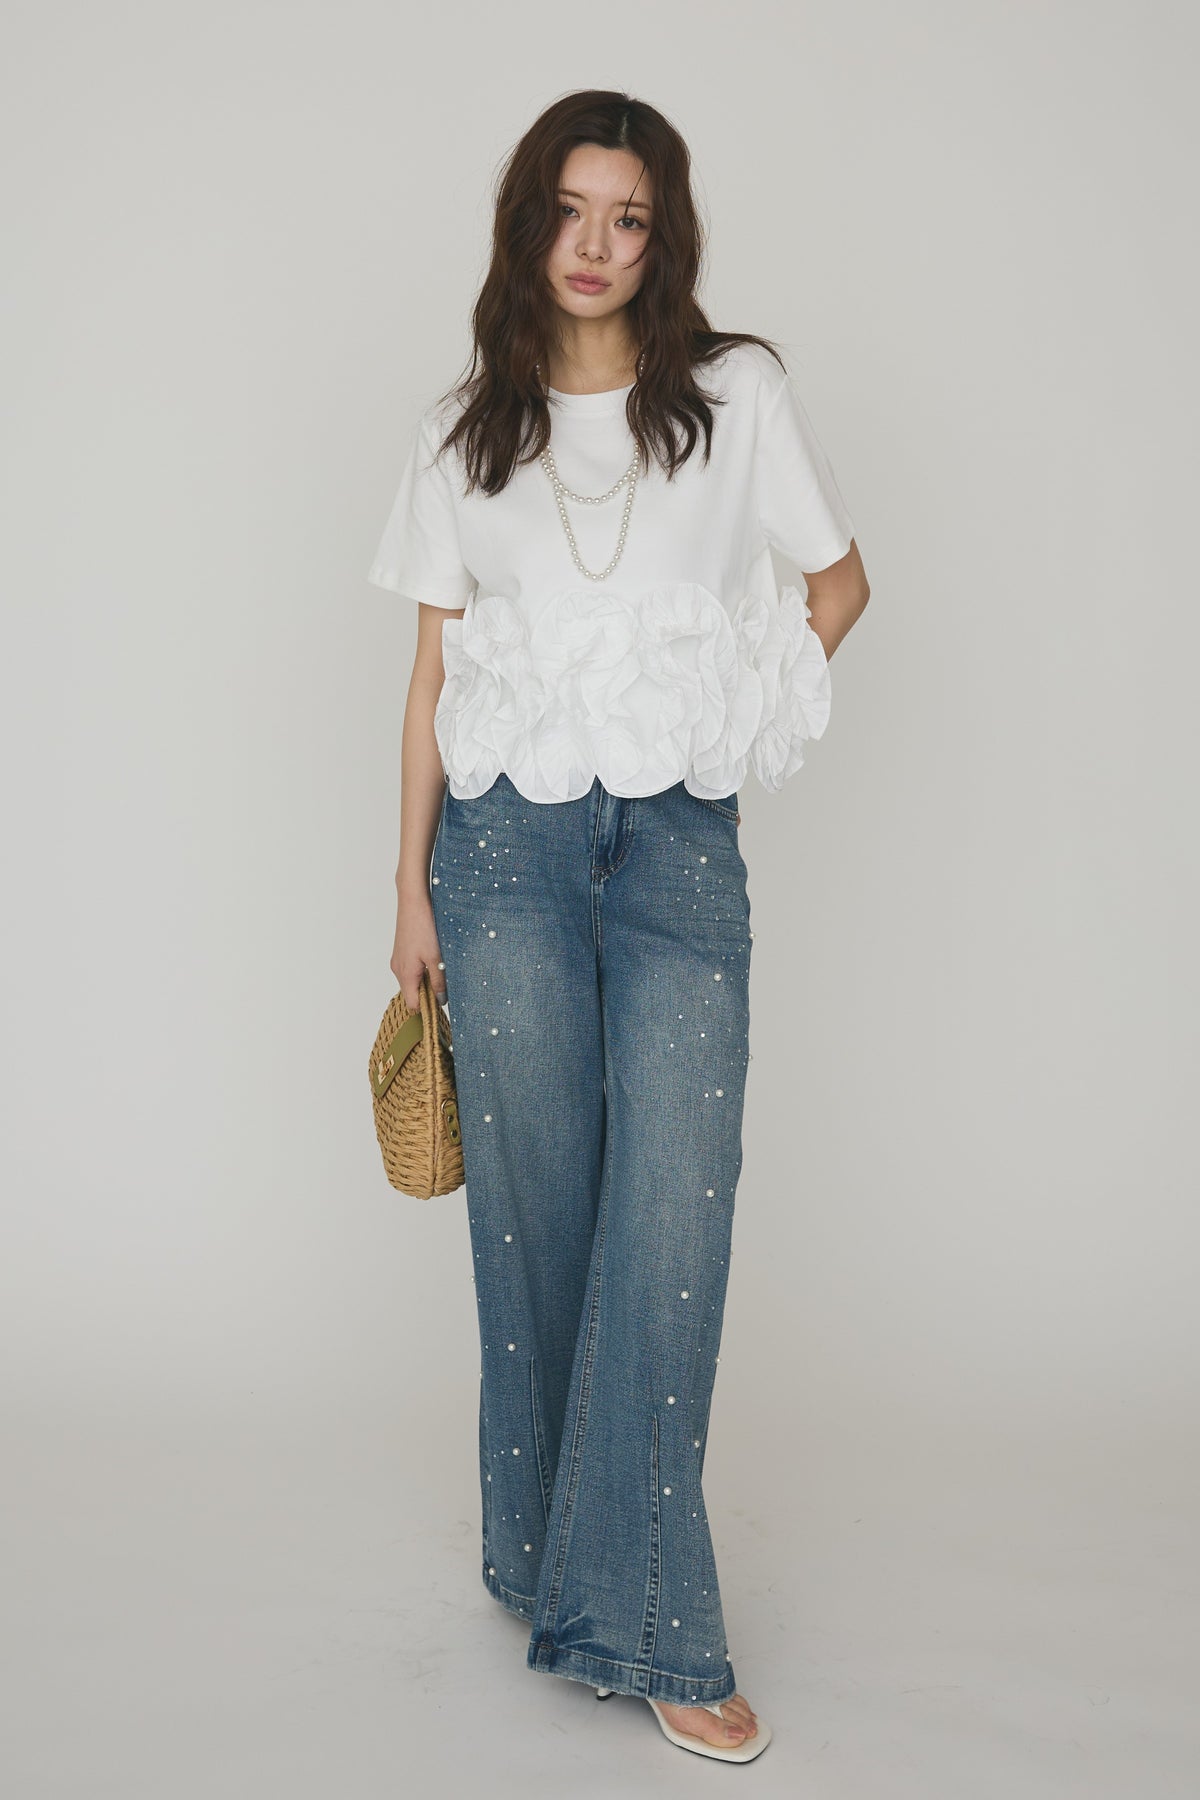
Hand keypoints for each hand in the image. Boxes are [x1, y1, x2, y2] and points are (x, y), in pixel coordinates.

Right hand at [391, 889, 446, 1009]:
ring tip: (441, 969)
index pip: (413, 1005)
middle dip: (428, 994)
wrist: (413, 902)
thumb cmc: (424, 927)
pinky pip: (411, 970)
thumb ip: (439, 981)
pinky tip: (434, 959)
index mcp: (406, 975)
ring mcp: (398, 960)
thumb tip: (441, 1001)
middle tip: (446, 986)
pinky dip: (422, 970)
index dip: (427, 1008)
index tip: (442, 1005)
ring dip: (426, 980)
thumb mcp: (437, 958)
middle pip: (412, 994)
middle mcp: (398, 970)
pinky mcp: (401, 952)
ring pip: (412, 981)